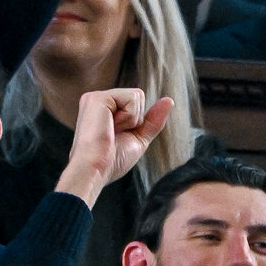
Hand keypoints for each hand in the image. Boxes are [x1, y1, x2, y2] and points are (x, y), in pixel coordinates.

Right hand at [55, 87, 173, 208]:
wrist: (96, 170)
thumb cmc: (111, 161)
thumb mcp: (138, 139)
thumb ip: (152, 120)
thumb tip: (169, 100)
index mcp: (103, 109)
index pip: (135, 103)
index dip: (136, 123)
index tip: (116, 138)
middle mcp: (98, 101)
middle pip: (138, 96)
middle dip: (135, 119)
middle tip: (114, 135)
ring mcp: (96, 98)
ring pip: (137, 95)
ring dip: (131, 119)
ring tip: (111, 132)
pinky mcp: (97, 97)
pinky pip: (132, 97)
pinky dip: (128, 116)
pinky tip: (110, 127)